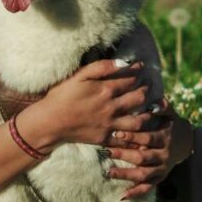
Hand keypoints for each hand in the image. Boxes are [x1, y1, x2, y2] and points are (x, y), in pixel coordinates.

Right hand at [35, 59, 152, 148]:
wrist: (49, 122)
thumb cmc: (62, 96)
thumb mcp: (79, 76)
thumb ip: (102, 67)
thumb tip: (124, 62)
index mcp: (106, 89)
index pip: (130, 79)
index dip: (138, 71)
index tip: (141, 67)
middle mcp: (112, 107)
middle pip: (139, 98)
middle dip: (147, 90)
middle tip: (149, 85)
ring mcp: (110, 124)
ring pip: (139, 120)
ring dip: (148, 113)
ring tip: (151, 108)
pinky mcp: (105, 137)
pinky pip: (126, 138)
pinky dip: (137, 136)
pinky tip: (142, 131)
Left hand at [105, 100, 193, 199]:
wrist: (187, 142)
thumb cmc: (172, 124)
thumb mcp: (170, 114)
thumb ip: (163, 107)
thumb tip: (153, 102)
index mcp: (165, 138)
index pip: (148, 138)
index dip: (133, 137)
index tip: (116, 134)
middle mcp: (163, 155)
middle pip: (143, 157)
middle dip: (124, 155)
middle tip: (107, 151)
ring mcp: (161, 168)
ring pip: (143, 174)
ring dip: (125, 174)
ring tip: (108, 172)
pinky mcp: (160, 178)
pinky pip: (148, 188)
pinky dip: (136, 192)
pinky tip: (122, 196)